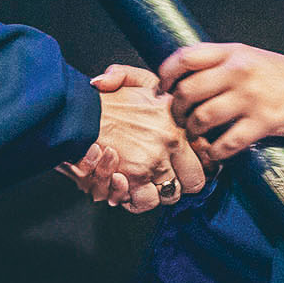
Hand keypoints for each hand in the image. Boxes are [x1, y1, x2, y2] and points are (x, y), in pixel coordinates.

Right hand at [54, 65, 204, 212]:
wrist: (77, 112)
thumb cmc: (105, 97)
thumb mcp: (136, 79)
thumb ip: (155, 84)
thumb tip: (162, 93)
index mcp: (176, 125)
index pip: (206, 158)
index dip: (196, 165)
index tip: (185, 166)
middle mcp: (169, 146)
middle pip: (193, 183)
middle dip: (180, 183)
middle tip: (165, 178)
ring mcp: (152, 164)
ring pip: (168, 196)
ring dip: (154, 194)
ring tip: (140, 183)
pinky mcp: (131, 179)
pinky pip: (142, 202)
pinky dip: (134, 199)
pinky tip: (124, 186)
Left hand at [158, 42, 283, 164]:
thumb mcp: (251, 58)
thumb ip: (221, 64)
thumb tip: (184, 79)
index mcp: (233, 52)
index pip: (185, 57)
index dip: (166, 74)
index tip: (163, 88)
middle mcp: (239, 71)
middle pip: (188, 90)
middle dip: (175, 109)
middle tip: (177, 118)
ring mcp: (251, 97)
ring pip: (202, 117)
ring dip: (193, 131)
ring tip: (196, 134)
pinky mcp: (264, 122)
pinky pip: (226, 142)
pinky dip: (214, 151)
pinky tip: (215, 152)